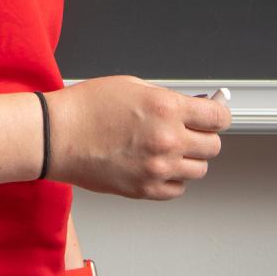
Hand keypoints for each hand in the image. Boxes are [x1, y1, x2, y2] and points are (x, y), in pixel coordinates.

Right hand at [43, 77, 228, 199]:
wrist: (57, 135)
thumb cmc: (86, 108)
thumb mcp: (133, 86)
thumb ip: (167, 98)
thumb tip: (192, 108)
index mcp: (166, 109)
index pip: (218, 118)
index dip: (219, 116)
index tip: (216, 117)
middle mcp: (167, 140)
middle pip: (213, 147)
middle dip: (204, 137)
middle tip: (190, 131)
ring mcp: (158, 169)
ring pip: (198, 170)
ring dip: (189, 159)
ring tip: (169, 149)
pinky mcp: (145, 189)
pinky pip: (177, 189)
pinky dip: (173, 179)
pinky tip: (157, 165)